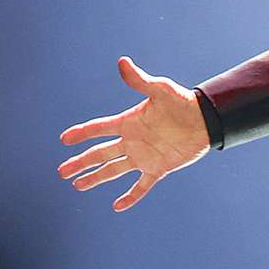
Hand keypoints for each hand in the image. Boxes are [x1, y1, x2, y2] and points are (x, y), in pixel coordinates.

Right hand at [58, 57, 210, 211]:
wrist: (207, 120)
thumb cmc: (183, 102)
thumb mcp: (160, 90)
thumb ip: (140, 81)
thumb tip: (123, 62)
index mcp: (128, 123)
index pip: (98, 128)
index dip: (81, 134)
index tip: (64, 139)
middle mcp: (132, 141)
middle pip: (100, 154)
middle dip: (80, 163)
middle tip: (61, 172)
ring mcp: (144, 156)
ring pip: (113, 170)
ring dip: (96, 178)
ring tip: (77, 185)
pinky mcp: (158, 168)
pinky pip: (141, 186)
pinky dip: (131, 196)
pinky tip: (118, 206)